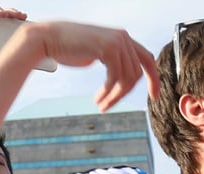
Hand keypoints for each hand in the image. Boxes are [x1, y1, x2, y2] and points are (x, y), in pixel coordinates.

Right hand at [29, 21, 159, 109]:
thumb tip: (125, 78)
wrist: (48, 38)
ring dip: (115, 96)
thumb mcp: (98, 52)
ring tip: (102, 105)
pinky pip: (115, 78)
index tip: (154, 96)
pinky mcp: (107, 48)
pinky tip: (99, 99)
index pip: (147, 59)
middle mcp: (123, 37)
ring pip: (127, 78)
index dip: (153, 79)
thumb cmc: (69, 47)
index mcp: (123, 38)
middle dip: (124, 94)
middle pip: (137, 74)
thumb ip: (113, 60)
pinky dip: (109, 92)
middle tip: (108, 106)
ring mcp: (116, 41)